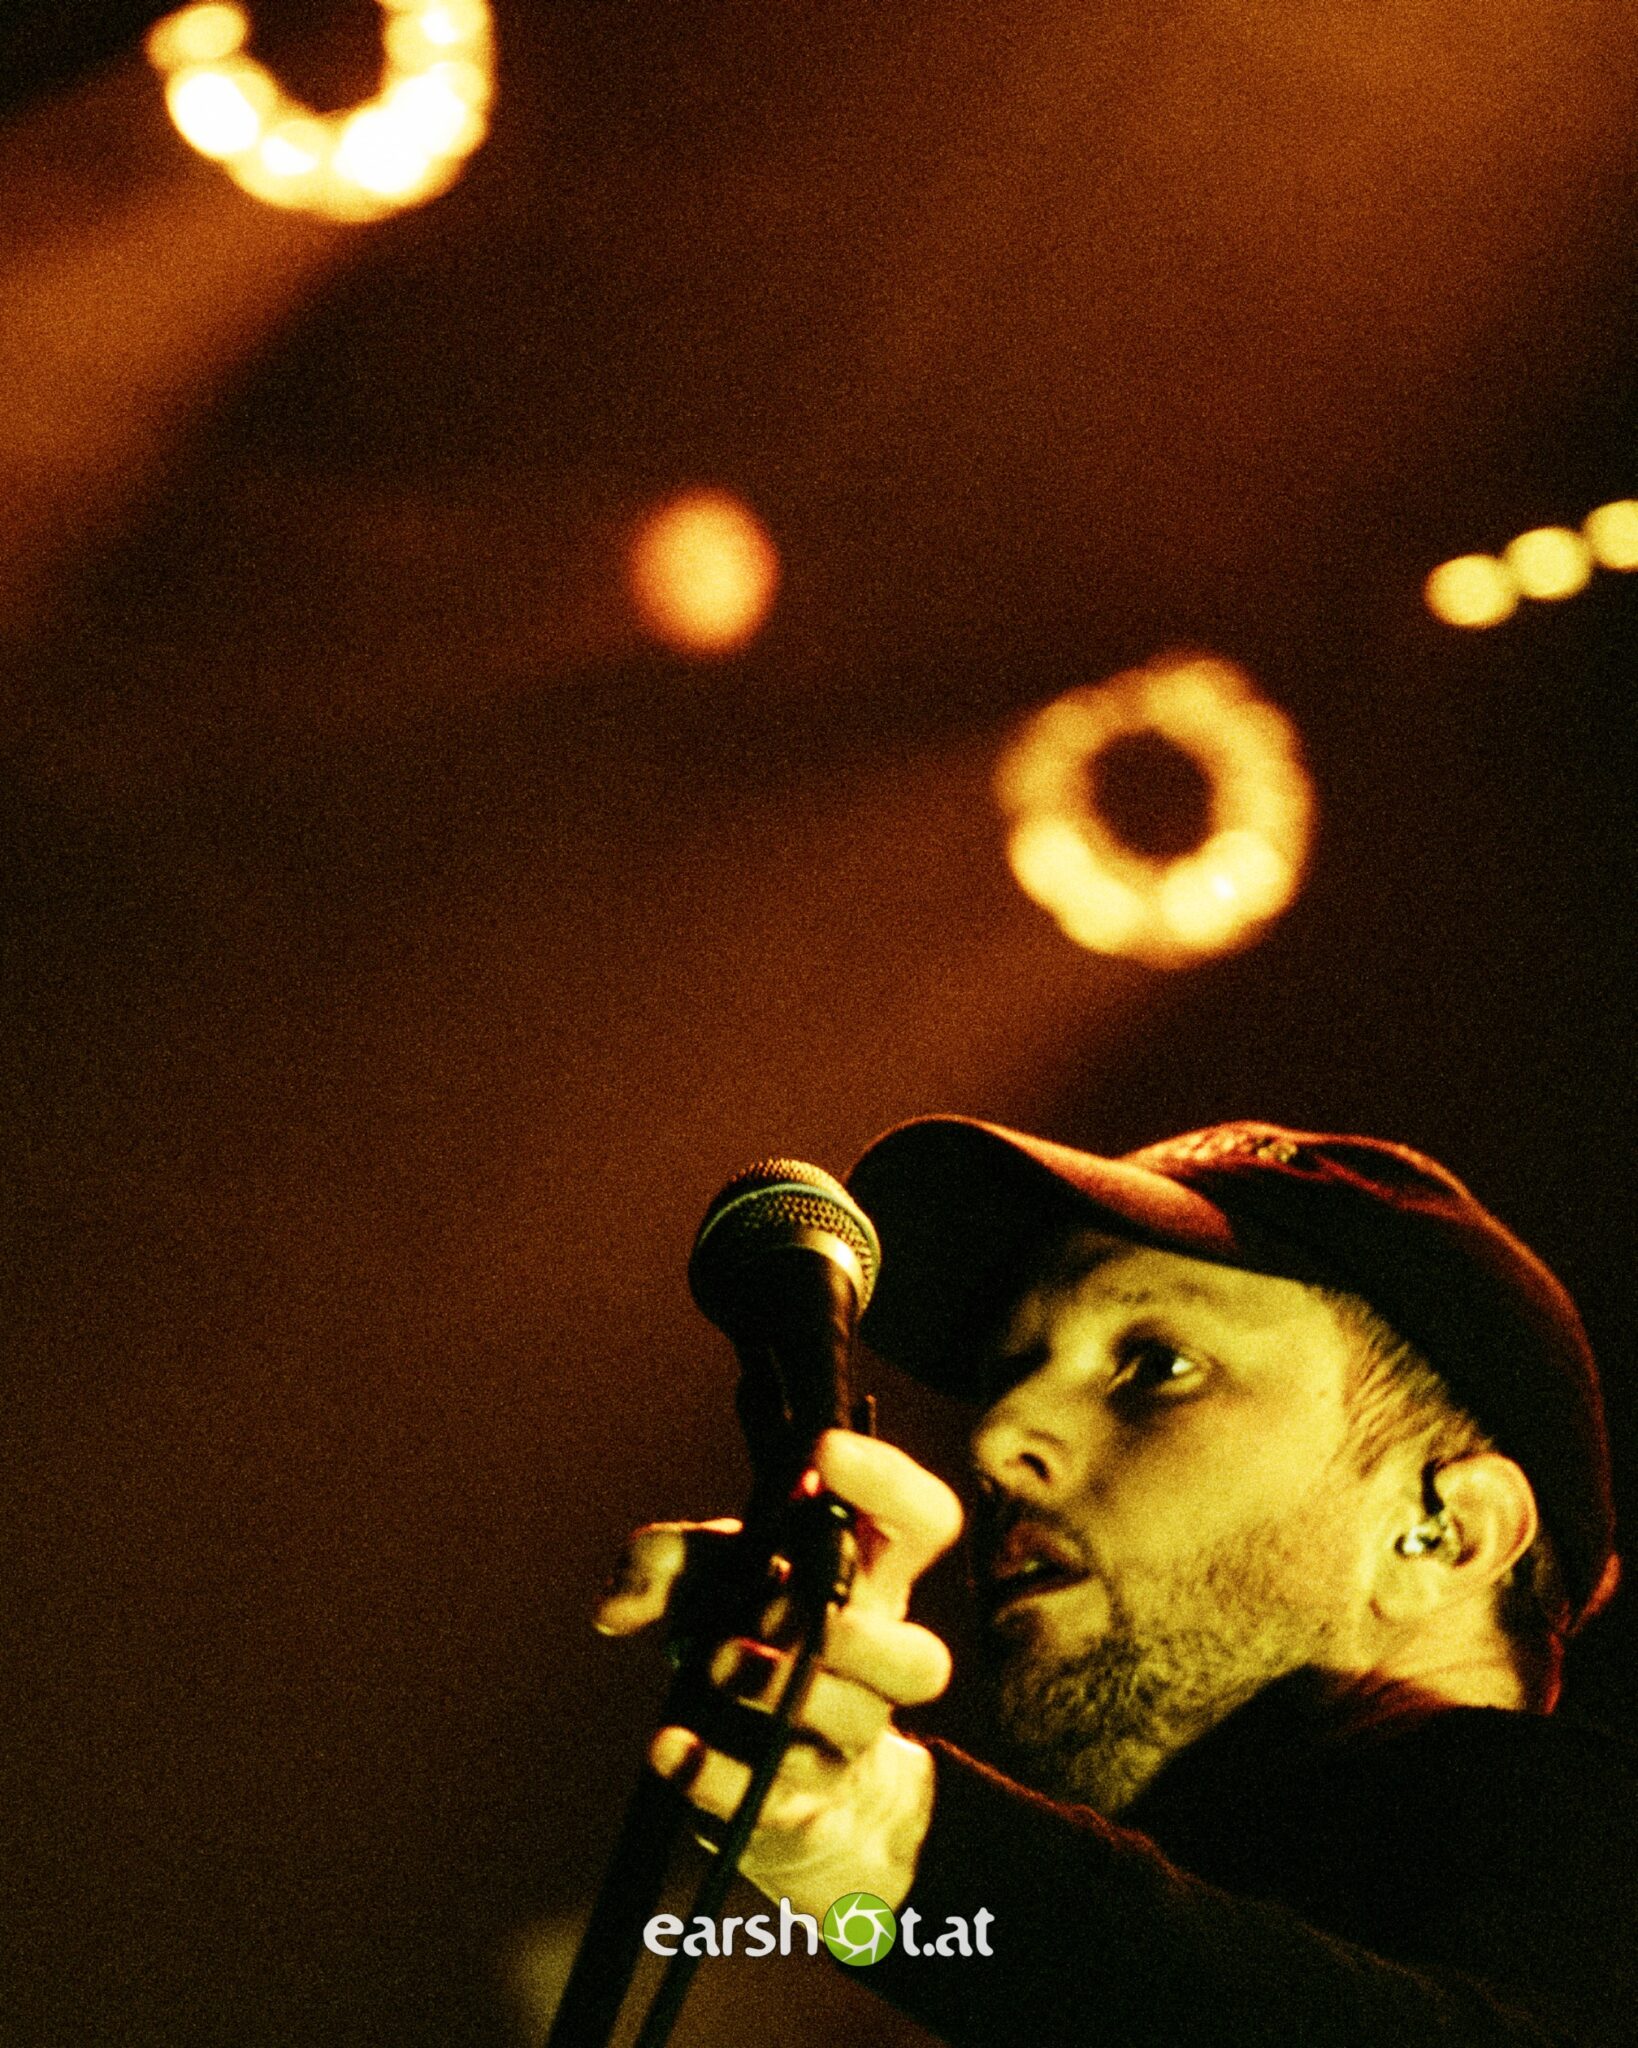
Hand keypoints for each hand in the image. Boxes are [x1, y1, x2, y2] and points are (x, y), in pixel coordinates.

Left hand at [593, 1429, 962, 1915]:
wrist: (779, 1783)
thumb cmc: (750, 1641)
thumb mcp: (706, 1583)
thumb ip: (661, 1566)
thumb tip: (615, 1607)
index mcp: (871, 1584)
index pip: (926, 1522)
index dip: (887, 1483)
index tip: (822, 1455)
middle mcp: (878, 1664)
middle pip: (920, 1660)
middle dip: (849, 1634)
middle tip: (768, 1609)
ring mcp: (845, 1744)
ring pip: (855, 1725)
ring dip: (783, 1689)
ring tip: (718, 1665)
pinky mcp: (799, 1807)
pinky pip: (772, 1799)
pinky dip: (714, 1774)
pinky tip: (667, 1746)